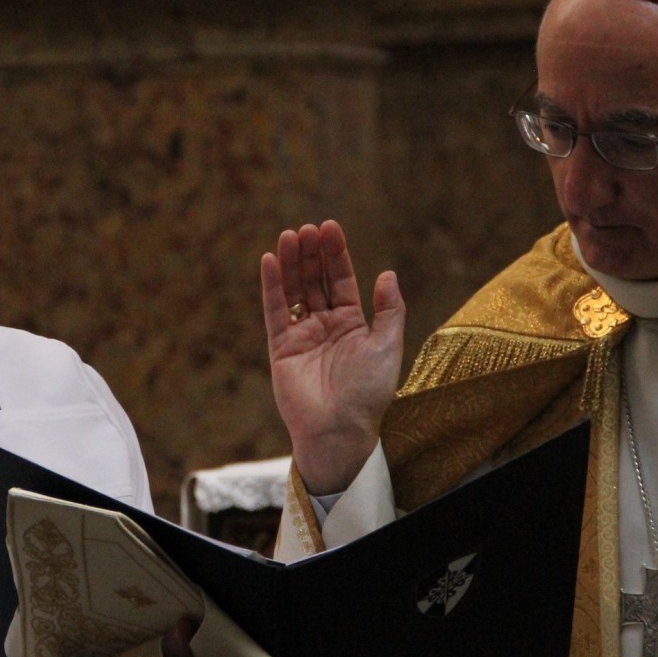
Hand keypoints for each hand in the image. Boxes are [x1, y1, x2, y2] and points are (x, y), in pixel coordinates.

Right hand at [261, 221, 404, 494]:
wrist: (341, 429)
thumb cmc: (368, 392)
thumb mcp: (387, 346)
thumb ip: (389, 310)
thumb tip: (387, 273)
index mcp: (352, 324)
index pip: (340, 280)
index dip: (335, 254)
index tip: (330, 227)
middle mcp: (325, 326)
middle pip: (315, 280)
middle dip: (311, 254)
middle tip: (307, 228)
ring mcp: (301, 336)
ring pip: (294, 291)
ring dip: (291, 263)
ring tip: (289, 235)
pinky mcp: (280, 347)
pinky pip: (275, 311)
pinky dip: (271, 286)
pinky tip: (269, 261)